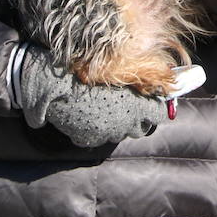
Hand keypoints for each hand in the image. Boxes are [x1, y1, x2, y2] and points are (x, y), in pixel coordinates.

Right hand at [17, 45, 169, 147]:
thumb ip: (139, 89)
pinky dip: (99, 129)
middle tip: (129, 107)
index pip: (159, 115)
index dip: (156, 109)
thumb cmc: (90, 76)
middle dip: (139, 119)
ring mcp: (106, 135)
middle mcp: (124, 125)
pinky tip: (90, 116)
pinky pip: (101, 137)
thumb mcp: (119, 78)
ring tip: (105, 108)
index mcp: (135, 108)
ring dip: (119, 124)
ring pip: (121, 133)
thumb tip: (152, 92)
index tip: (153, 104)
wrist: (57, 86)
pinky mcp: (89, 140)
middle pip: (141, 128)